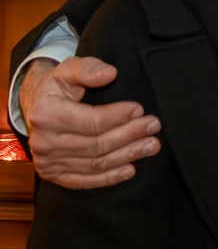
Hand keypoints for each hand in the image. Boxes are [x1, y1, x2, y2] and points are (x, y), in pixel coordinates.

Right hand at [19, 56, 161, 189]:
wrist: (34, 106)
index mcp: (47, 114)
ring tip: (150, 146)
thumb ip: (88, 68)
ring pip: (95, 164)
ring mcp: (47, 161)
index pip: (92, 121)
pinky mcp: (52, 174)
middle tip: (153, 127)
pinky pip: (84, 181)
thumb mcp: (67, 69)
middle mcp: (44, 141)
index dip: (119, 117)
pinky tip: (130, 169)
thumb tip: (110, 73)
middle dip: (130, 136)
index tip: (140, 110)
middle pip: (96, 145)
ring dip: (126, 156)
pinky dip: (109, 178)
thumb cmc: (55, 87)